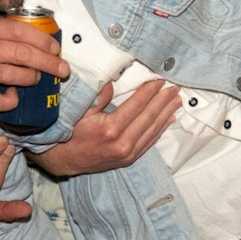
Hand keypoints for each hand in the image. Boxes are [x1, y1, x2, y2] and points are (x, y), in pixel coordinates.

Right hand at [0, 16, 68, 110]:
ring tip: (35, 80)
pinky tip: (11, 97)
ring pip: (16, 76)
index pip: (23, 32)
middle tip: (63, 70)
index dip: (44, 42)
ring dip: (32, 79)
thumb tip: (37, 41)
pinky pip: (0, 101)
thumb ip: (1, 32)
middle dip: (50, 63)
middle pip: (25, 54)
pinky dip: (11, 101)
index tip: (56, 50)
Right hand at [33, 80, 181, 176]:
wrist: (63, 160)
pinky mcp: (129, 160)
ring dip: (166, 114)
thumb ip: (98, 96)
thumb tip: (114, 81)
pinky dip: (160, 130)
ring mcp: (127, 154)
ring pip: (153, 131)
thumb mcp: (79, 110)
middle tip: (175, 88)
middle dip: (164, 101)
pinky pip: (149, 142)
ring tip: (177, 101)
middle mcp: (122, 144)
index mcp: (111, 129)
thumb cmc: (68, 133)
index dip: (150, 91)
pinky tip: (169, 120)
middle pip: (149, 118)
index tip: (160, 80)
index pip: (137, 105)